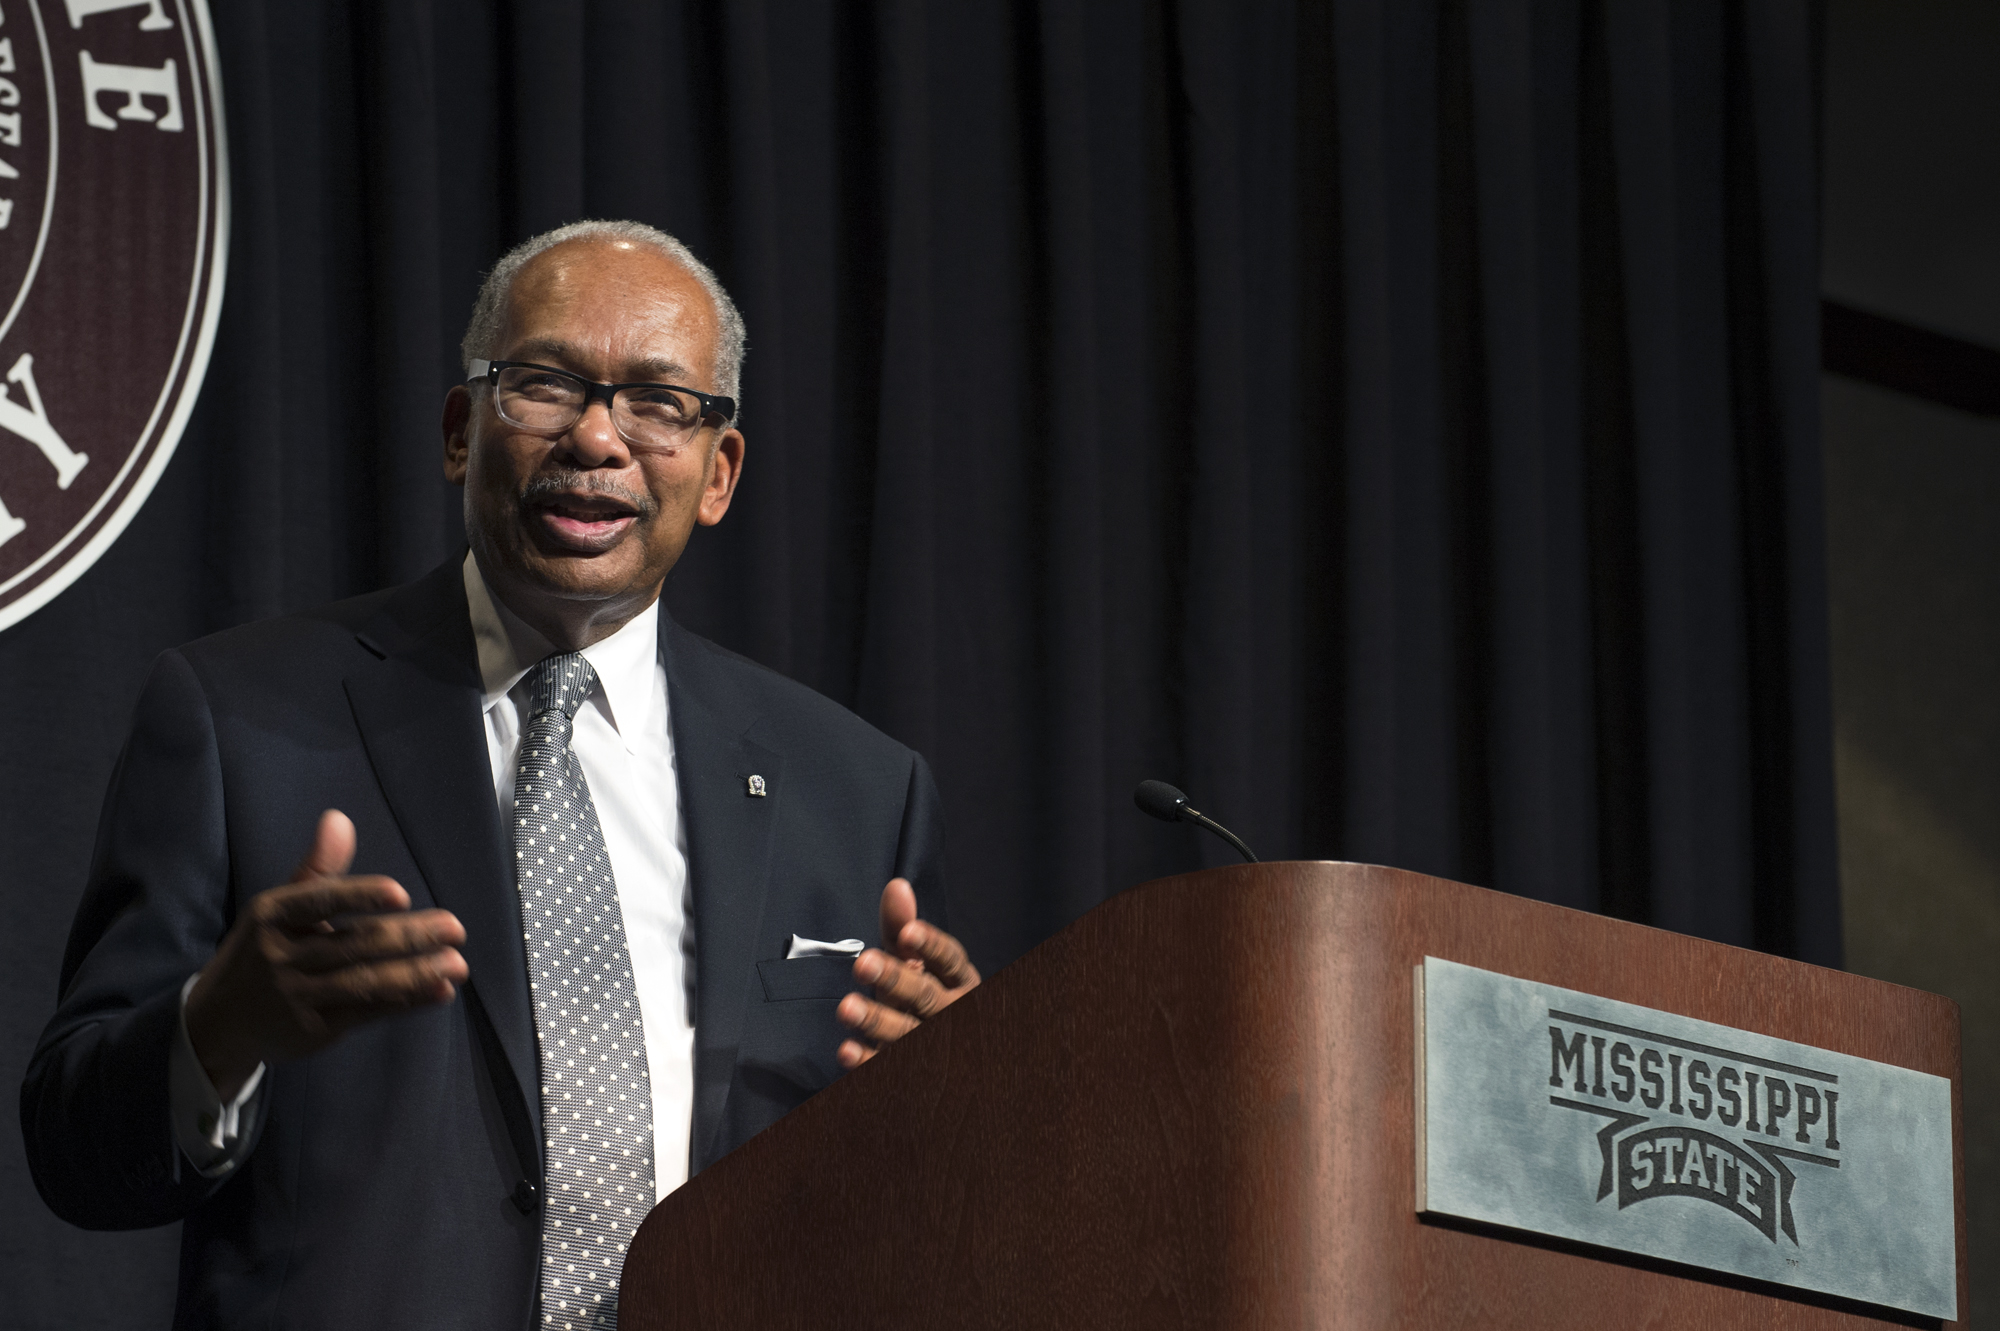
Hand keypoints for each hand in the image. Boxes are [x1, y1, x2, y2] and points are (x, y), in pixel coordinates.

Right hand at [183, 810, 467, 1098]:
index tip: (400, 894)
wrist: (220, 1022)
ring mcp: (296, 996)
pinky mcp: (313, 1030)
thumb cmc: (264, 950)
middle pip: (354, 943)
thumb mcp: (280, 908)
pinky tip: (439, 991)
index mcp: (272, 914)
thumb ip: (319, 868)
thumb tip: (339, 819)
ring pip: (365, 981)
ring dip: (416, 973)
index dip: (360, 897)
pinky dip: (406, 1002)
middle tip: (455, 928)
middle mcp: (281, 956)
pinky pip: (366, 1012)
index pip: (319, 900)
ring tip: (457, 964)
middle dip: (409, 936)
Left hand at [835, 877, 978, 1068]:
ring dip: (877, 1020)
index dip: (930, 946)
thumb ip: (902, 928)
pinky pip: (888, 1066)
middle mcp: (951, 1013)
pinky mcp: (911, 1072)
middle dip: (895, 979)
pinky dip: (867, 1060)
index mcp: (960, 981)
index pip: (950, 960)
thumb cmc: (926, 997)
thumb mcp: (915, 964)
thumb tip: (896, 886)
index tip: (908, 933)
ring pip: (907, 1032)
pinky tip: (847, 1049)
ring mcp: (933, 1046)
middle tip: (863, 963)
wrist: (943, 1056)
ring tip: (846, 1007)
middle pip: (925, 995)